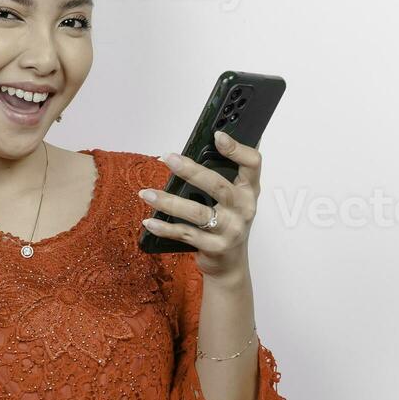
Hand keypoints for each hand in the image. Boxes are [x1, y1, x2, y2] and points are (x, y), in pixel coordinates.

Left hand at [141, 129, 261, 278]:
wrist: (230, 263)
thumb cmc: (227, 223)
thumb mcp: (232, 200)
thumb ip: (222, 176)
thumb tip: (199, 147)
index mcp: (249, 190)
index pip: (252, 163)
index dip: (237, 149)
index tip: (218, 135)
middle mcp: (244, 209)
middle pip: (218, 185)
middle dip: (191, 170)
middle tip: (168, 158)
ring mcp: (231, 230)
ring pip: (198, 212)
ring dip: (168, 202)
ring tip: (146, 193)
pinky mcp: (216, 247)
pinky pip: (186, 234)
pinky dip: (165, 228)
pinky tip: (150, 221)